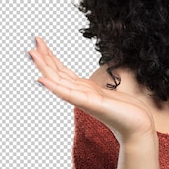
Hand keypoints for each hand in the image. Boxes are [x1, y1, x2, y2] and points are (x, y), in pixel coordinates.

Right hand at [29, 37, 155, 146]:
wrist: (137, 126)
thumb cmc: (124, 111)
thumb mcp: (104, 94)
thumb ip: (93, 89)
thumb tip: (86, 83)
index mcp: (83, 89)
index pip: (62, 71)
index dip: (50, 57)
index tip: (39, 43)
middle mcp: (80, 94)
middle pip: (57, 74)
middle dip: (44, 58)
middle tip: (32, 43)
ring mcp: (84, 99)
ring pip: (59, 81)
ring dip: (45, 67)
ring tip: (33, 54)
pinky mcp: (92, 104)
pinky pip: (69, 94)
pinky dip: (55, 87)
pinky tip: (43, 80)